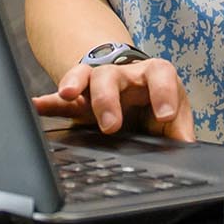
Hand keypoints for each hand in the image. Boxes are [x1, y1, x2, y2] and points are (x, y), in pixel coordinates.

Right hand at [33, 55, 195, 140]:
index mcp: (152, 76)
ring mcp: (98, 83)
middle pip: (112, 75)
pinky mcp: (79, 97)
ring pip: (85, 76)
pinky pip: (60, 97)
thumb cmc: (155, 103)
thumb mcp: (174, 117)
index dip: (162, 92)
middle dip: (108, 98)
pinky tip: (37, 106)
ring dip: (74, 84)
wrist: (134, 90)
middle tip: (110, 125)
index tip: (164, 115)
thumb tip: (186, 149)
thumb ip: (179, 132)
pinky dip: (49, 102)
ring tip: (67, 94)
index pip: (160, 74)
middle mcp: (123, 75)